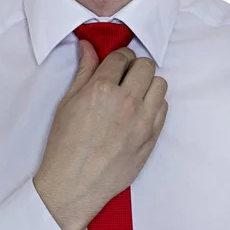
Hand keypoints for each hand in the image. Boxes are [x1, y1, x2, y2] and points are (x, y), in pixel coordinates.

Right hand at [33, 41, 168, 229]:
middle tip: (125, 78)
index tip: (116, 65)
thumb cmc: (66, 145)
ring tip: (134, 95)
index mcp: (102, 89)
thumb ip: (83, 72)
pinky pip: (164, 109)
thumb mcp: (68, 103)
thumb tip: (88, 46)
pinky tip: (140, 113)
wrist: (74, 183)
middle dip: (135, 67)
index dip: (118, 58)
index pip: (122, 56)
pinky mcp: (152, 137)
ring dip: (148, 85)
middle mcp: (127, 102)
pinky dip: (154, 105)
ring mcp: (143, 121)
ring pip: (160, 85)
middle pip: (146, 66)